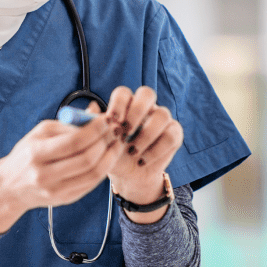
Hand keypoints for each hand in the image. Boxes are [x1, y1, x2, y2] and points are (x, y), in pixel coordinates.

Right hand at [0, 104, 123, 233]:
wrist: (11, 186)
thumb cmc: (28, 153)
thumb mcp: (41, 133)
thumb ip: (68, 123)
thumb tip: (95, 112)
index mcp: (36, 153)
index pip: (74, 141)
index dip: (95, 130)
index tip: (107, 120)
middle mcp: (45, 174)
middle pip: (86, 159)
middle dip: (106, 142)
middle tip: (115, 131)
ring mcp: (55, 191)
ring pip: (93, 174)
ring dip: (110, 157)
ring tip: (116, 144)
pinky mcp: (65, 200)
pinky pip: (91, 184)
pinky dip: (103, 169)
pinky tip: (108, 158)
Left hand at [105, 86, 183, 223]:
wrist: (127, 174)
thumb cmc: (111, 153)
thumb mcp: (99, 142)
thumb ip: (93, 125)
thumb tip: (91, 107)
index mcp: (125, 104)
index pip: (124, 92)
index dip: (118, 104)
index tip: (111, 122)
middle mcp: (145, 107)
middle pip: (147, 93)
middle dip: (136, 112)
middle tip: (124, 133)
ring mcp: (161, 119)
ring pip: (162, 114)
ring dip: (146, 134)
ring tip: (132, 152)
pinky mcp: (174, 134)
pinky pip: (171, 135)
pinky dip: (156, 150)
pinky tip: (142, 160)